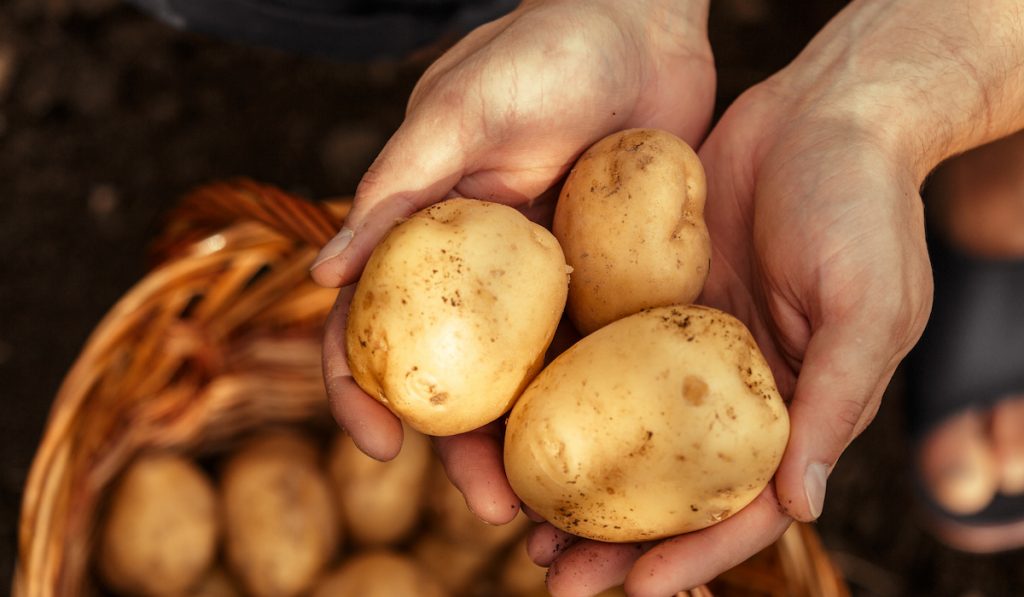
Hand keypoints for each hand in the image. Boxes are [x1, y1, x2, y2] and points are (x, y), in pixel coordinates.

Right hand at [313, 0, 715, 521]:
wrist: (642, 22)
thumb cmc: (543, 51)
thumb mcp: (460, 114)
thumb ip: (395, 191)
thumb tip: (321, 278)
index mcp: (427, 239)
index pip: (373, 329)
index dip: (362, 393)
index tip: (381, 448)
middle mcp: (481, 275)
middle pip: (459, 383)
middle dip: (464, 454)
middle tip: (499, 511)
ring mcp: (548, 284)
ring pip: (530, 385)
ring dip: (537, 448)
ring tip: (560, 511)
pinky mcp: (611, 281)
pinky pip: (601, 354)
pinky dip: (602, 407)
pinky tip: (623, 453)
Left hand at [537, 0, 1023, 590]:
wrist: (823, 113)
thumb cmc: (864, 205)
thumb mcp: (869, 303)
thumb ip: (838, 401)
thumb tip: (800, 505)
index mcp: (794, 406)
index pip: (742, 503)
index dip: (692, 554)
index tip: (636, 592)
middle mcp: (733, 388)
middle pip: (668, 483)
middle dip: (615, 537)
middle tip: (554, 576)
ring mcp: (683, 346)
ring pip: (623, 431)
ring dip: (577, 480)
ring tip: (519, 525)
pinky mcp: (646, 299)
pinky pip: (598, 356)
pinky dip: (564, 396)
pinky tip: (514, 424)